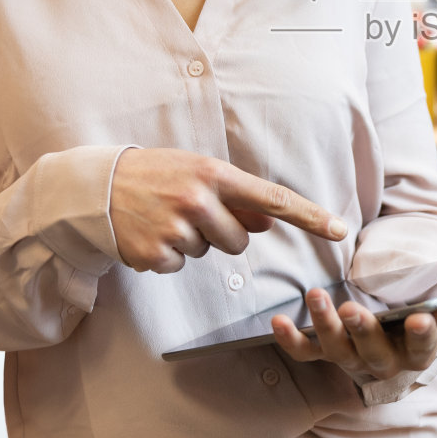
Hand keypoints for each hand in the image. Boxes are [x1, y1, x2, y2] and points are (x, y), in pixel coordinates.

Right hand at [109, 148, 345, 272]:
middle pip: (241, 241)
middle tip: (188, 211)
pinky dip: (167, 255)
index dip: (310, 216)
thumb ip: (234, 196)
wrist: (96, 186)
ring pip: (210, 253)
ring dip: (192, 242)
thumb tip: (266, 222)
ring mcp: (175, 228)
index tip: (339, 230)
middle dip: (222, 233)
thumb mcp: (197, 172)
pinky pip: (179, 265)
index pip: (273, 199)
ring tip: (164, 218)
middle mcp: (198, 199)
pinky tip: (148, 232)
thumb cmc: (156, 174)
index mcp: (214, 173)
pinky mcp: (155, 254)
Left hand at [269, 278, 436, 381]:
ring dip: (324, 324)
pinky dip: (290, 340)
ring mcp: (349, 358)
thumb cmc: (425, 324)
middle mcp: (382, 360)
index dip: (422, 335)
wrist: (391, 349)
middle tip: (354, 311)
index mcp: (417, 349)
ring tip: (317, 297)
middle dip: (364, 331)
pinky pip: (304, 352)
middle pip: (372, 351)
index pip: (423, 345)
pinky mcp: (323, 352)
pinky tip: (277, 322)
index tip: (421, 320)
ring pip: (335, 348)